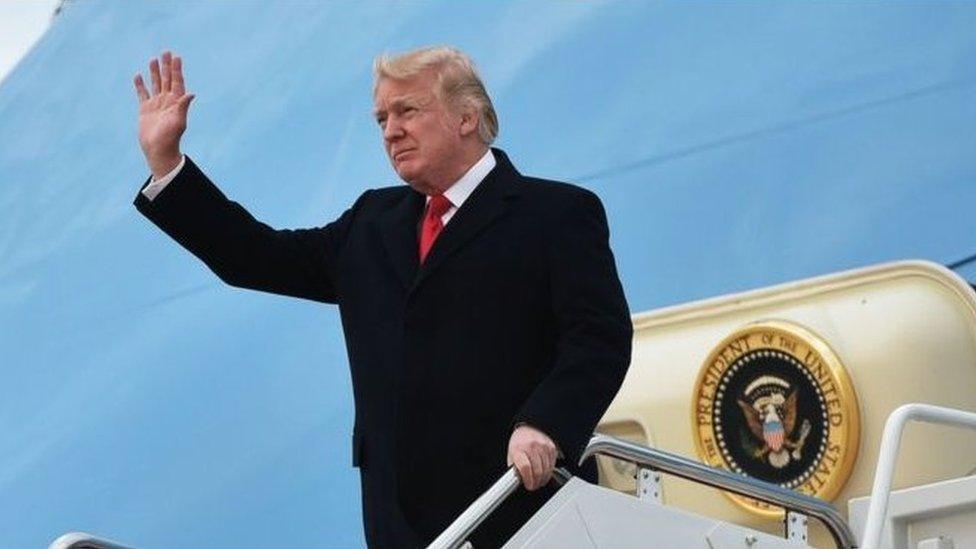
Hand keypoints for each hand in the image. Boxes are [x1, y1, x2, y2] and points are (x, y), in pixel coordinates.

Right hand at [133, 51, 194, 177]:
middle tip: (166, 52)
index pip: (177, 82)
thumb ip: (183, 107)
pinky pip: (142, 94)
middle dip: (166, 66)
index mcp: (176, 103)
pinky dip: (140, 85)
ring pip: (155, 84)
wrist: (158, 150)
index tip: (176, 57)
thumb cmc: (170, 138)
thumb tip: (191, 93)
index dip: (177, 69)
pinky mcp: (145, 110)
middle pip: (167, 80)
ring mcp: (156, 105)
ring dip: (154, 72)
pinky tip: (138, 76)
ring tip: (153, 60)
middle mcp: (167, 102)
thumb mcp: (178, 122)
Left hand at [507, 424, 557, 490]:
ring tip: (539, 481)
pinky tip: (544, 473)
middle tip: (533, 486)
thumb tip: (519, 481)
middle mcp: (532, 447)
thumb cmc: (519, 442)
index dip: (528, 480)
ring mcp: (543, 447)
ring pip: (546, 470)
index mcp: (519, 449)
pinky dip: (548, 472)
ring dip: (543, 479)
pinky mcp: (551, 448)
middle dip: (536, 483)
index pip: (525, 467)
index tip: (528, 485)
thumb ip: (514, 468)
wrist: (530, 428)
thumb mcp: (511, 454)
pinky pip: (552, 465)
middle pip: (537, 471)